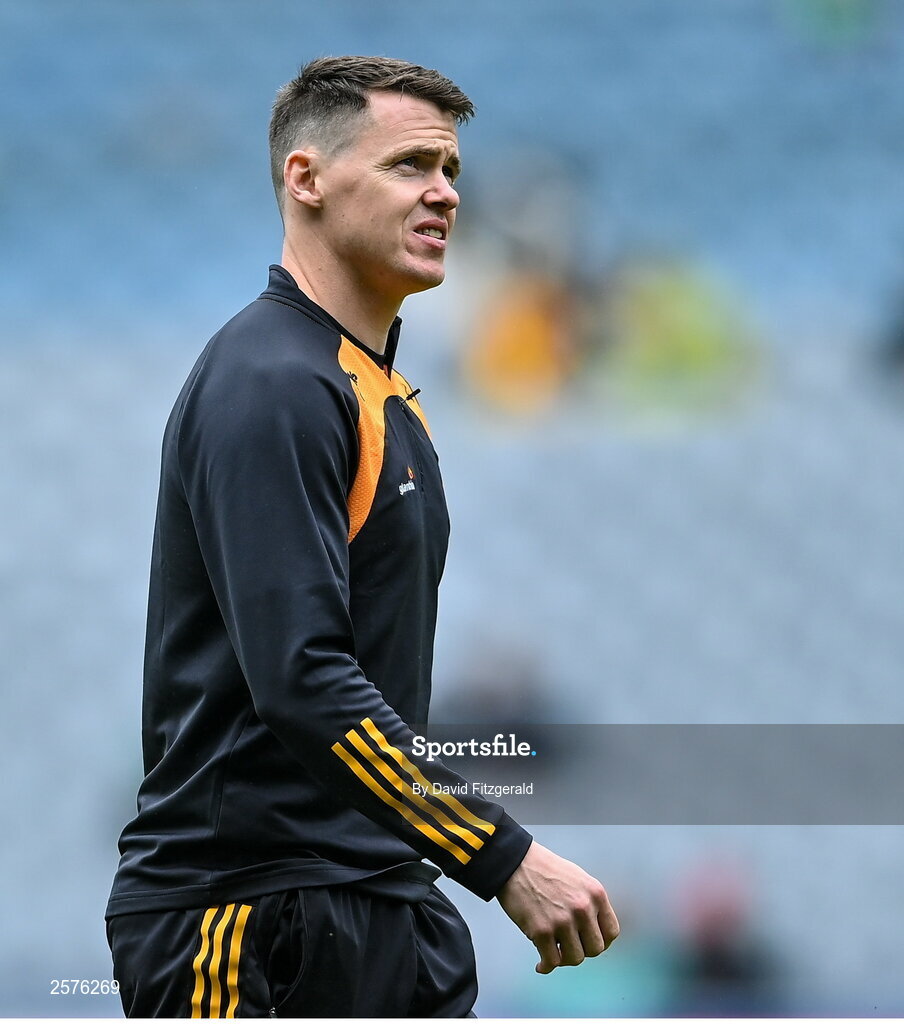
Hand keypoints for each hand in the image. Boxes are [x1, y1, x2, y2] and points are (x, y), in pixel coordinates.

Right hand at [497, 841, 618, 973]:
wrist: (515, 862)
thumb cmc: (544, 869)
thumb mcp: (578, 879)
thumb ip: (590, 902)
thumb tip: (594, 930)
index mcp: (595, 893)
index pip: (611, 932)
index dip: (601, 942)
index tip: (589, 943)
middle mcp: (583, 908)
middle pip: (595, 949)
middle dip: (582, 950)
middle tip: (569, 946)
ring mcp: (563, 920)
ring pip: (575, 958)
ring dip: (564, 958)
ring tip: (554, 951)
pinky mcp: (542, 931)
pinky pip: (552, 962)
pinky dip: (546, 966)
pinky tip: (541, 964)